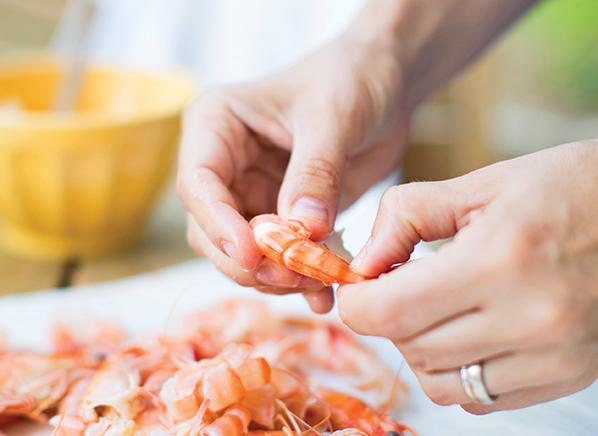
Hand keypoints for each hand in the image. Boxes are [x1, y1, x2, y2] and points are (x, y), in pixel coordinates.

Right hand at [177, 35, 408, 312]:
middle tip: (294, 277)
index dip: (219, 225)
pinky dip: (299, 280)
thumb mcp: (334, 117)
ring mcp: (251, 193)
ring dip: (276, 277)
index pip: (198, 184)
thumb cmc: (350, 79)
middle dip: (249, 261)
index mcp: (216, 125)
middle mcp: (224, 164)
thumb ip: (316, 172)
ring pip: (243, 253)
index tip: (252, 255)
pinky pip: (280, 258)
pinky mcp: (281, 215)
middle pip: (212, 230)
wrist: (381, 86)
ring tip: (318, 283)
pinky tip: (323, 294)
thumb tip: (303, 230)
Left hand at [338, 142, 597, 412]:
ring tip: (434, 307)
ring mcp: (552, 357)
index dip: (357, 302)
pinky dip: (456, 371)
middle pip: (409, 347)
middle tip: (397, 285)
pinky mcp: (565, 376)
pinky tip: (467, 331)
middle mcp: (530, 319)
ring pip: (439, 384)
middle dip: (386, 317)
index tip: (357, 287)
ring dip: (417, 347)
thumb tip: (362, 262)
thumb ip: (409, 217)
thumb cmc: (570, 189)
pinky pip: (480, 398)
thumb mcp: (483, 184)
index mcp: (501, 259)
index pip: (391, 312)